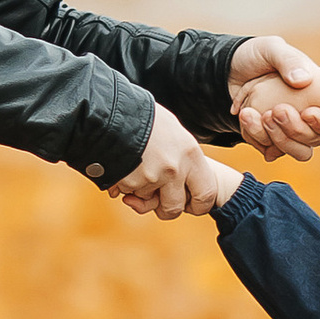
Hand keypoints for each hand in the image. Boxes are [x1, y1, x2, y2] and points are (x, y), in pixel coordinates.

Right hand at [112, 102, 225, 219]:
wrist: (112, 109)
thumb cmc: (145, 117)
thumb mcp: (174, 132)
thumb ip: (183, 158)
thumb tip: (187, 185)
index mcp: (191, 154)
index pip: (207, 194)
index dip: (199, 205)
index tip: (189, 204)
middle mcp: (174, 169)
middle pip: (175, 208)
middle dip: (164, 209)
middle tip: (157, 200)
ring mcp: (151, 177)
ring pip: (147, 200)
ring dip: (139, 191)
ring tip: (134, 165)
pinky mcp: (129, 182)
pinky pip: (127, 193)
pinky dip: (122, 184)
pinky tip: (120, 165)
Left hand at [228, 38, 319, 160]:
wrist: (228, 68)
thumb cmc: (256, 56)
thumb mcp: (272, 49)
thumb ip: (288, 60)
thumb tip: (303, 81)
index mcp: (316, 95)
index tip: (307, 112)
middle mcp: (306, 116)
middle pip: (313, 140)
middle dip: (294, 130)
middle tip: (275, 111)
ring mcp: (287, 129)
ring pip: (295, 150)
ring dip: (275, 137)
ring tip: (250, 113)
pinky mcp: (269, 137)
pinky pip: (270, 150)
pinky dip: (257, 138)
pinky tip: (246, 117)